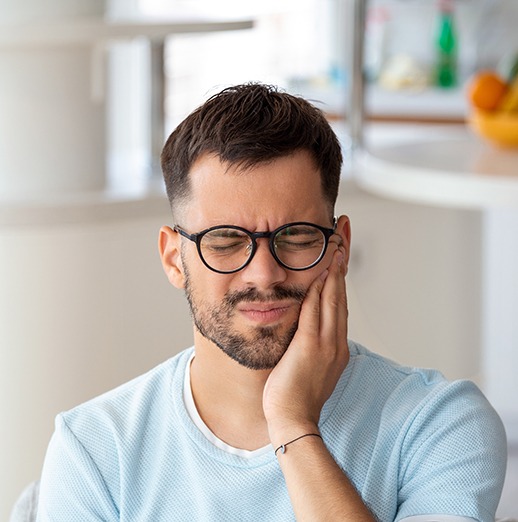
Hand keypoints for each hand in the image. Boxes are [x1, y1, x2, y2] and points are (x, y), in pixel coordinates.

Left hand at [263, 245, 348, 443]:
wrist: (294, 419)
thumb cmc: (296, 395)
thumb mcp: (309, 365)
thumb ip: (311, 344)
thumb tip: (305, 328)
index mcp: (336, 346)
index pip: (339, 304)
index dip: (340, 277)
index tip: (340, 254)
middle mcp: (336, 341)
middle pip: (340, 295)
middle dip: (342, 263)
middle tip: (343, 237)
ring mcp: (327, 343)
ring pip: (333, 298)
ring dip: (335, 269)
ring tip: (336, 244)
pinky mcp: (311, 346)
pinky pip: (316, 311)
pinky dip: (320, 289)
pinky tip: (322, 271)